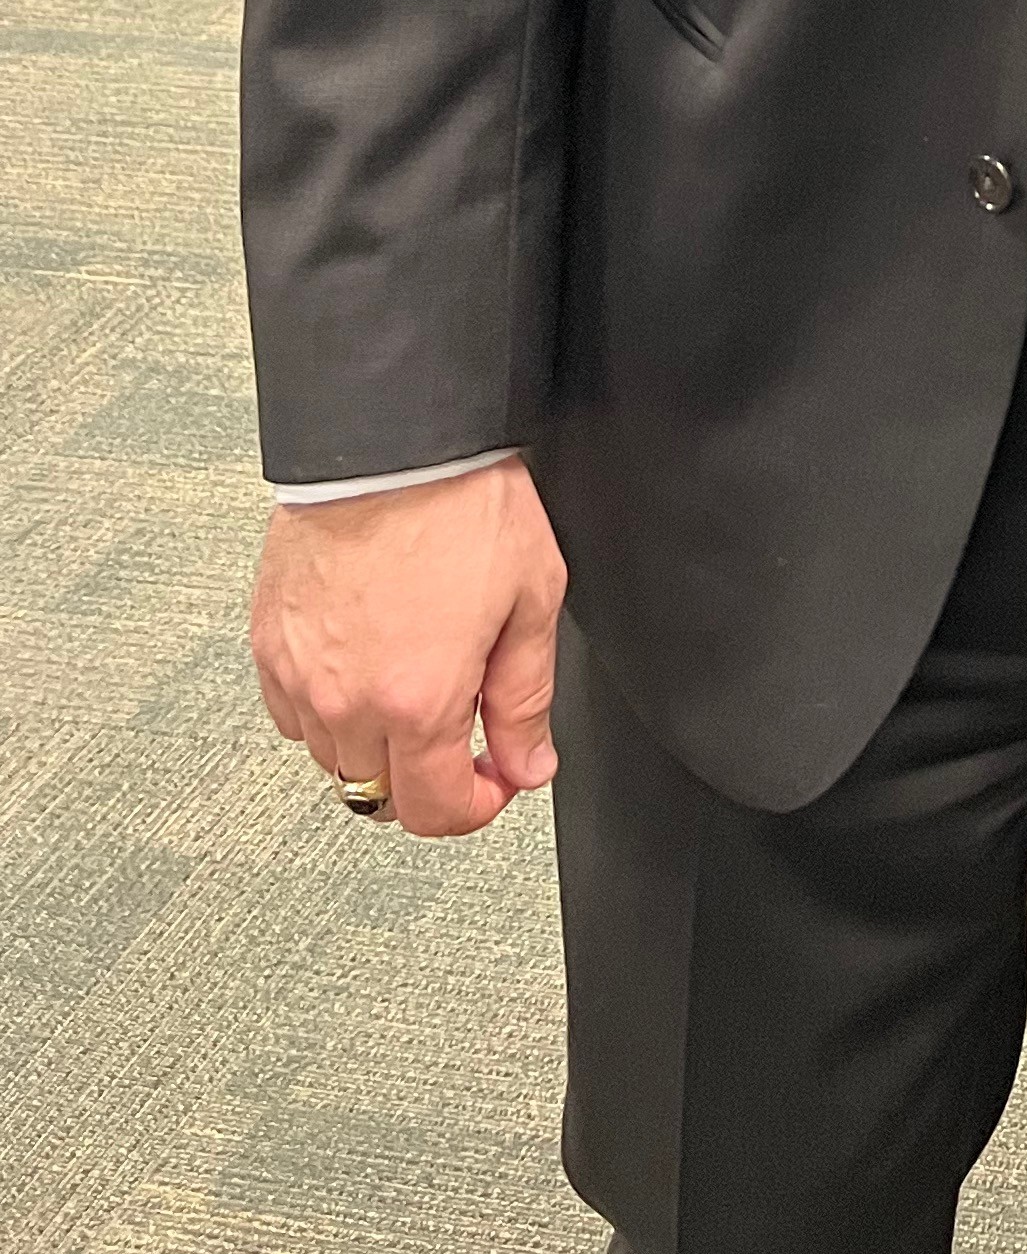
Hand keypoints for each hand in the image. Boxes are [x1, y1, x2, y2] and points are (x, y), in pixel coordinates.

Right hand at [250, 458, 566, 839]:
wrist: (392, 440)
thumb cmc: (463, 503)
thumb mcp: (532, 599)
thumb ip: (527, 697)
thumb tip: (528, 764)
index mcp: (417, 702)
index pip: (433, 812)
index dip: (475, 806)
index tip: (495, 778)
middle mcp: (347, 703)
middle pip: (380, 794)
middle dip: (429, 775)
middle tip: (462, 725)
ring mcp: (299, 677)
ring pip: (333, 759)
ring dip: (376, 744)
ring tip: (413, 682)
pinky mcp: (267, 645)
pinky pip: (292, 715)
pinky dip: (327, 711)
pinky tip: (363, 667)